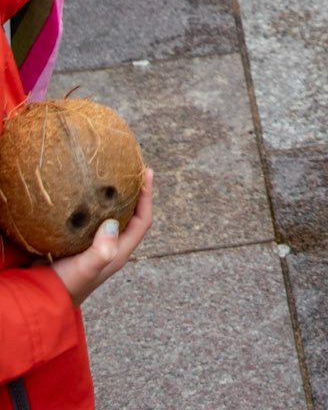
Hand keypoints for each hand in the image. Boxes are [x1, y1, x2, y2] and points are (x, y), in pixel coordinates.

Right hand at [51, 173, 152, 304]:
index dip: (147, 196)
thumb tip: (113, 226)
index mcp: (118, 252)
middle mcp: (110, 247)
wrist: (40, 300)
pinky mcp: (77, 242)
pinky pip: (92, 218)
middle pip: (131, 215)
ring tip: (110, 174)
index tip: (146, 172)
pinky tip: (84, 191)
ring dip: (114, 197)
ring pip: (111, 215)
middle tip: (130, 168)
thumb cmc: (65, 286)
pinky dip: (93, 204)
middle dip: (134, 192)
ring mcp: (94, 245)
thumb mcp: (84, 269)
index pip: (142, 220)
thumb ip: (101, 251)